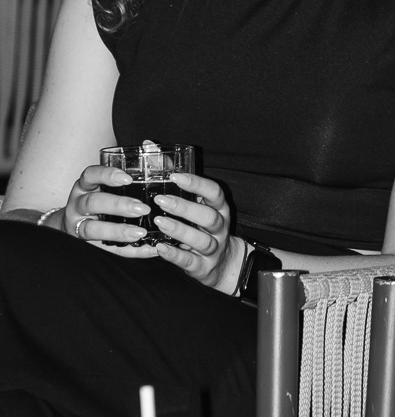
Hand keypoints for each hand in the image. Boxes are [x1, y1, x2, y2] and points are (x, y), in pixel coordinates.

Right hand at [61, 161, 157, 252]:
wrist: (71, 227)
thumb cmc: (102, 198)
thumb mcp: (110, 183)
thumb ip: (136, 167)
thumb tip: (152, 145)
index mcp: (85, 186)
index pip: (90, 175)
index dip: (106, 175)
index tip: (127, 178)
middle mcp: (78, 205)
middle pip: (93, 203)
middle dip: (117, 205)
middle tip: (142, 208)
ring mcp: (79, 227)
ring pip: (92, 229)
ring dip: (117, 231)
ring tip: (140, 232)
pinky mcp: (88, 246)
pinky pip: (107, 250)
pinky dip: (128, 251)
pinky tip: (148, 250)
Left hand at [148, 171, 242, 289]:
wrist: (222, 263)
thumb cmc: (201, 227)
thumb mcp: (196, 203)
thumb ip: (175, 178)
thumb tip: (150, 149)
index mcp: (219, 208)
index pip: (214, 193)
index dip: (196, 184)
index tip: (175, 176)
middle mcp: (220, 228)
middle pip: (209, 216)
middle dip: (185, 207)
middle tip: (161, 199)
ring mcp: (214, 248)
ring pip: (201, 240)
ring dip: (180, 230)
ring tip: (158, 221)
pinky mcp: (203, 267)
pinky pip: (190, 261)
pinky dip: (175, 255)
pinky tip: (159, 247)